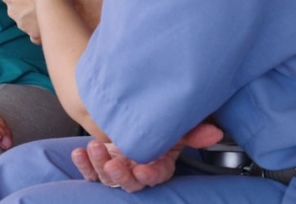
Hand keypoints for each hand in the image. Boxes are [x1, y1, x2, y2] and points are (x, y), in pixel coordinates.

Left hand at [0, 0, 62, 42]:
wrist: (53, 6)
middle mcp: (11, 9)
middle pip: (12, 0)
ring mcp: (21, 22)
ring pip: (21, 15)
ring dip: (26, 11)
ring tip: (38, 6)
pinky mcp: (31, 32)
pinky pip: (31, 29)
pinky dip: (34, 26)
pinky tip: (40, 23)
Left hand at [71, 123, 224, 192]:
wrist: (129, 114)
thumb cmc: (156, 123)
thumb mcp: (175, 125)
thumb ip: (193, 131)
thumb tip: (216, 133)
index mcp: (157, 163)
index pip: (157, 175)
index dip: (150, 174)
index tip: (142, 168)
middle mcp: (137, 169)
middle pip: (130, 182)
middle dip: (120, 175)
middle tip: (113, 162)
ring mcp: (117, 168)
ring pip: (107, 177)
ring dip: (100, 164)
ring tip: (94, 147)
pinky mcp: (99, 164)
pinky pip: (89, 171)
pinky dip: (83, 164)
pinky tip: (79, 152)